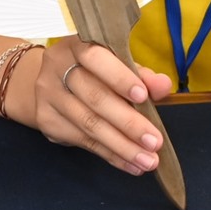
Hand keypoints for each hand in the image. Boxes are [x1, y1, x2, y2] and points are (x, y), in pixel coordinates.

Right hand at [17, 41, 172, 175]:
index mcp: (77, 45)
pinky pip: (83, 141)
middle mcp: (57, 67)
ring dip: (122, 145)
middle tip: (154, 141)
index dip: (119, 78)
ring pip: (88, 124)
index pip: (96, 58)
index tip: (143, 96)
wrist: (52, 82)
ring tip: (148, 160)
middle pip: (94, 97)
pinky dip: (111, 155)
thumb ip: (141, 74)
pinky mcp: (47, 120)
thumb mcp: (117, 64)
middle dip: (128, 122)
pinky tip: (130, 163)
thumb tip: (163, 85)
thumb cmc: (93, 71)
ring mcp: (48, 95)